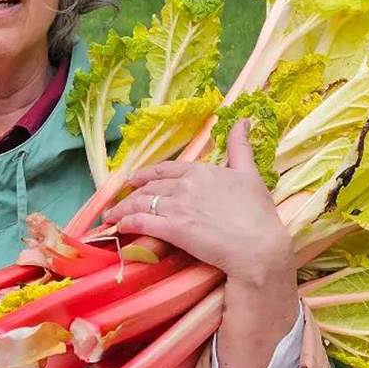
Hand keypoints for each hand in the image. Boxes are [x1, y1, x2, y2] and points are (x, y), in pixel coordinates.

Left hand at [102, 120, 299, 367]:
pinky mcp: (171, 229)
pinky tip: (117, 228)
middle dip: (131, 195)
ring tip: (110, 218)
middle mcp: (184, 185)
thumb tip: (242, 120)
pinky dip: (126, 223)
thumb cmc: (258, 214)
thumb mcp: (250, 174)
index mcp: (200, 171)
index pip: (166, 169)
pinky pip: (140, 222)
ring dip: (122, 210)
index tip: (134, 179)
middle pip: (149, 187)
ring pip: (140, 203)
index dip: (147, 174)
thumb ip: (240, 147)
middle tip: (119, 202)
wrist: (258, 247)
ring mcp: (176, 207)